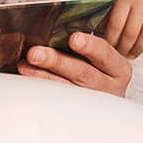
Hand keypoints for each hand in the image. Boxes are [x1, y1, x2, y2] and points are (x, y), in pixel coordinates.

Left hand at [17, 32, 132, 97]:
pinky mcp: (78, 113)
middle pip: (82, 73)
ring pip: (66, 90)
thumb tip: (54, 29)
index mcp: (118, 69)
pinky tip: (27, 79)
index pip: (105, 55)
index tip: (73, 39)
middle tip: (35, 53)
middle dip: (56, 62)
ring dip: (42, 76)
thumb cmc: (95, 68)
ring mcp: (93, 103)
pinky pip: (57, 101)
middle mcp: (109, 87)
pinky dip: (40, 89)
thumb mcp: (98, 57)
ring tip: (24, 66)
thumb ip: (83, 45)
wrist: (100, 100)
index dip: (90, 46)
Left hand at [103, 0, 142, 57]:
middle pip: (130, 33)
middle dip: (123, 48)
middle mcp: (142, 3)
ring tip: (132, 55)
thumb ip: (112, 5)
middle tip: (118, 55)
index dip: (109, 40)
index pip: (114, 24)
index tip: (105, 48)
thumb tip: (100, 26)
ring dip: (138, 49)